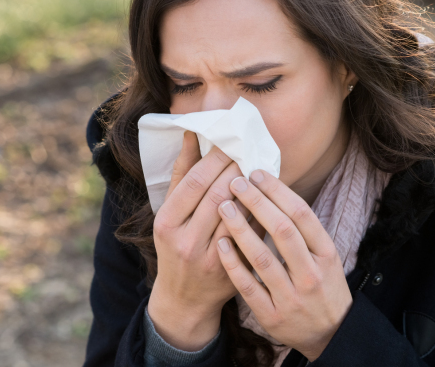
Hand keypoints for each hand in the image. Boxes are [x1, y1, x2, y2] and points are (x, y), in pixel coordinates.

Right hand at [148, 131, 257, 350]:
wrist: (185, 298)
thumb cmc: (176, 245)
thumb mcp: (170, 212)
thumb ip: (182, 174)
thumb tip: (192, 135)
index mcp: (167, 223)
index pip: (195, 182)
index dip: (216, 159)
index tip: (230, 142)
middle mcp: (186, 241)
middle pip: (218, 195)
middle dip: (237, 169)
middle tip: (250, 150)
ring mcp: (210, 258)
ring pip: (238, 214)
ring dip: (252, 189)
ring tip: (260, 169)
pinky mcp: (231, 269)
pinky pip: (251, 234)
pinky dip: (259, 213)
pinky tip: (267, 197)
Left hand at [215, 169, 352, 360]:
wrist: (331, 333)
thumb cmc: (323, 285)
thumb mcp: (325, 255)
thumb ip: (304, 228)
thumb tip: (275, 189)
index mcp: (326, 254)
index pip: (301, 214)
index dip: (277, 190)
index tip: (256, 173)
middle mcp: (311, 273)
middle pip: (282, 230)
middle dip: (257, 202)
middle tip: (235, 181)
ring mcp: (291, 296)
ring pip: (262, 257)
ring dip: (240, 228)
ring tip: (223, 205)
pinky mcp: (272, 315)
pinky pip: (249, 286)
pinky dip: (233, 264)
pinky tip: (221, 243)